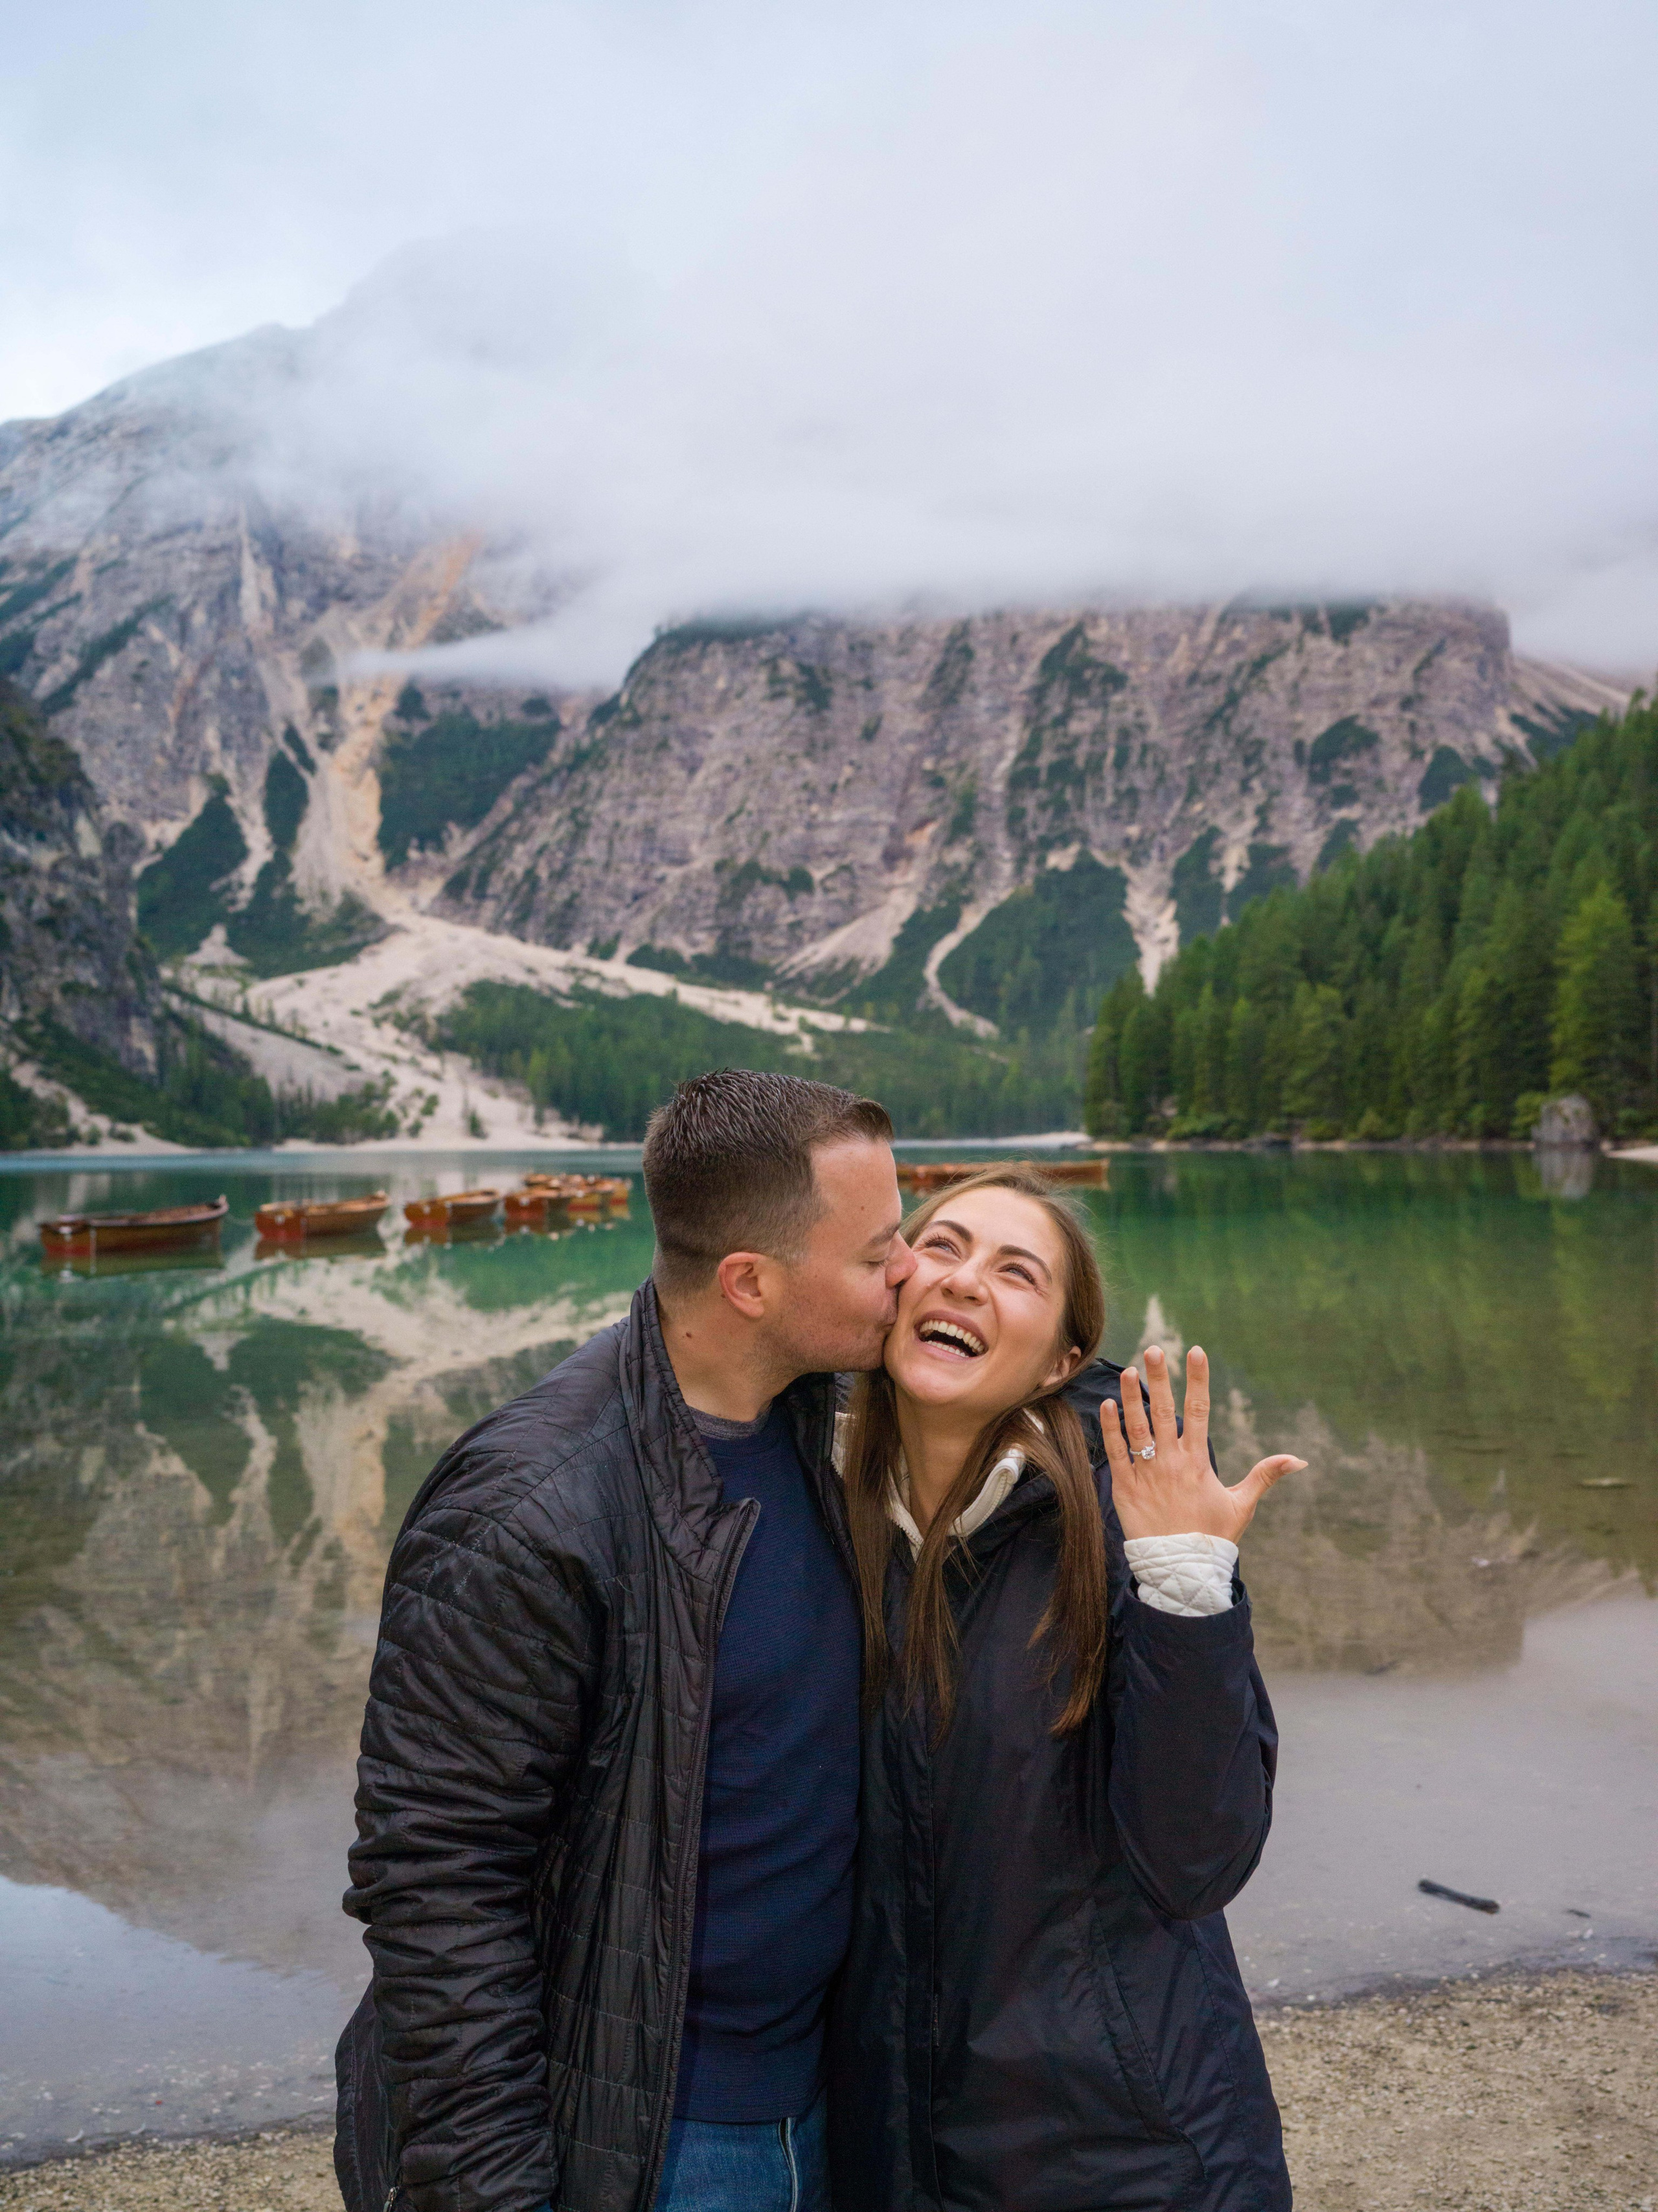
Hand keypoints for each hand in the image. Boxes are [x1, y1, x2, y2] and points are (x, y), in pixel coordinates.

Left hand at [1100, 1344, 1304, 1543]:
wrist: (1182, 1571)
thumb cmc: (1213, 1536)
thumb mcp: (1242, 1505)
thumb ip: (1265, 1476)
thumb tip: (1299, 1459)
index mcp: (1198, 1461)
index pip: (1199, 1411)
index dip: (1198, 1380)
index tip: (1195, 1351)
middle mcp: (1171, 1462)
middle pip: (1164, 1411)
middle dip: (1160, 1378)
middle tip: (1154, 1349)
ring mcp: (1146, 1473)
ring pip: (1137, 1427)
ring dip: (1131, 1397)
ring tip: (1127, 1371)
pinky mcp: (1124, 1488)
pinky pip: (1115, 1453)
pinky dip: (1111, 1429)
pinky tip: (1107, 1405)